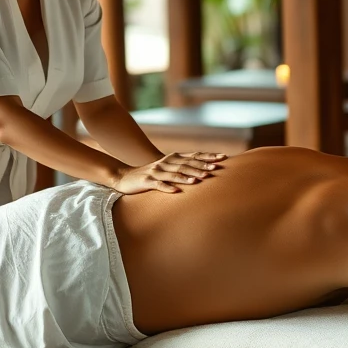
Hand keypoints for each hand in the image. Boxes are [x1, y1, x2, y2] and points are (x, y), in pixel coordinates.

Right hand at [111, 152, 226, 194]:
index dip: (208, 156)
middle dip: (201, 166)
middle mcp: (166, 163)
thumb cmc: (151, 175)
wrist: (125, 177)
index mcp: (172, 158)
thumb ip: (182, 167)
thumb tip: (204, 170)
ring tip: (198, 180)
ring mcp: (156, 172)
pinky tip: (176, 191)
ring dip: (186, 176)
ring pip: (174, 174)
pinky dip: (168, 188)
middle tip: (215, 169)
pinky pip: (159, 185)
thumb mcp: (167, 169)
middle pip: (186, 164)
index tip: (223, 158)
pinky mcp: (147, 181)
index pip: (194, 156)